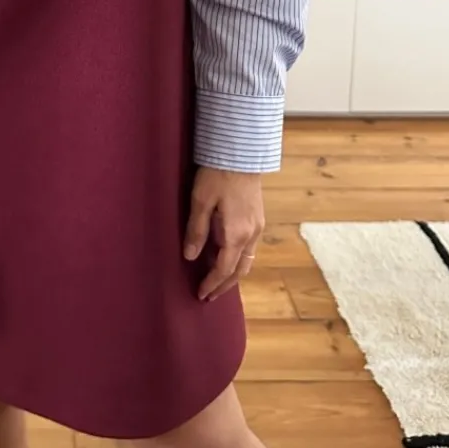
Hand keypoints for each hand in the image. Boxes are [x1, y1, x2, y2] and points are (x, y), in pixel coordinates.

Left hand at [184, 166, 265, 301]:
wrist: (241, 152)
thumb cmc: (217, 174)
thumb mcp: (200, 201)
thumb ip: (196, 230)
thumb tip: (189, 256)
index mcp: (236, 234)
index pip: (224, 269)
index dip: (212, 283)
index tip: (201, 294)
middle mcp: (251, 234)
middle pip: (240, 270)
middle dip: (224, 285)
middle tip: (209, 295)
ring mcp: (258, 226)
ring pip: (248, 260)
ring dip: (233, 273)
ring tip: (217, 280)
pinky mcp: (258, 217)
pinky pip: (250, 247)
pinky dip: (238, 259)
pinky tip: (227, 256)